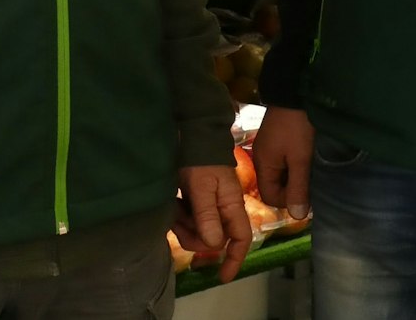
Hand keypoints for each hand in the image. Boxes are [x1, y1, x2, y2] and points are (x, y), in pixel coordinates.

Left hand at [172, 164, 252, 282]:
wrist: (193, 137)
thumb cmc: (200, 161)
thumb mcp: (202, 187)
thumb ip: (208, 216)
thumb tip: (214, 245)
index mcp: (232, 207)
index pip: (241, 240)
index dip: (234, 260)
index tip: (222, 278)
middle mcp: (224, 210)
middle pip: (214, 240)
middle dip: (195, 238)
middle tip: (177, 223)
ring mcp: (210, 207)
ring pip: (199, 232)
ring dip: (184, 227)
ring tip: (173, 210)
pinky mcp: (198, 202)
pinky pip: (191, 221)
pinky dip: (181, 218)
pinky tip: (173, 206)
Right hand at [251, 106, 313, 218]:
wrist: (295, 92)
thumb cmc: (297, 128)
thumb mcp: (300, 159)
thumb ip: (298, 188)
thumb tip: (297, 217)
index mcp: (263, 165)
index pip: (270, 196)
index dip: (287, 201)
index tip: (306, 196)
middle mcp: (262, 158)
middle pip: (274, 186)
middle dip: (292, 190)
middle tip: (312, 186)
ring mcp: (268, 149)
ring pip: (280, 174)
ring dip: (295, 178)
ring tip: (311, 174)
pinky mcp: (277, 140)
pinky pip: (283, 162)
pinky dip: (294, 166)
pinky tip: (307, 161)